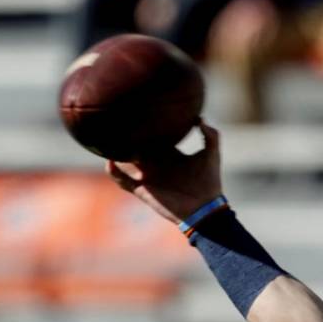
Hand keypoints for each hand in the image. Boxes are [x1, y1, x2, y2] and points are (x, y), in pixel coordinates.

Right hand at [106, 121, 223, 224]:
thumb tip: (198, 117)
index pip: (156, 138)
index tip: (141, 113)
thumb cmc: (209, 181)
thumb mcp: (212, 155)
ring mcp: (148, 177)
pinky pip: (122, 180)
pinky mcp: (142, 190)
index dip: (149, 128)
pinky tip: (110, 160)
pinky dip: (113, 171)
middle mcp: (157, 164)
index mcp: (171, 155)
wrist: (204, 208)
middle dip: (130, 137)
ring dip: (118, 152)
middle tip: (119, 123)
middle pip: (138, 147)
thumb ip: (211, 135)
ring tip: (110, 140)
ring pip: (126, 161)